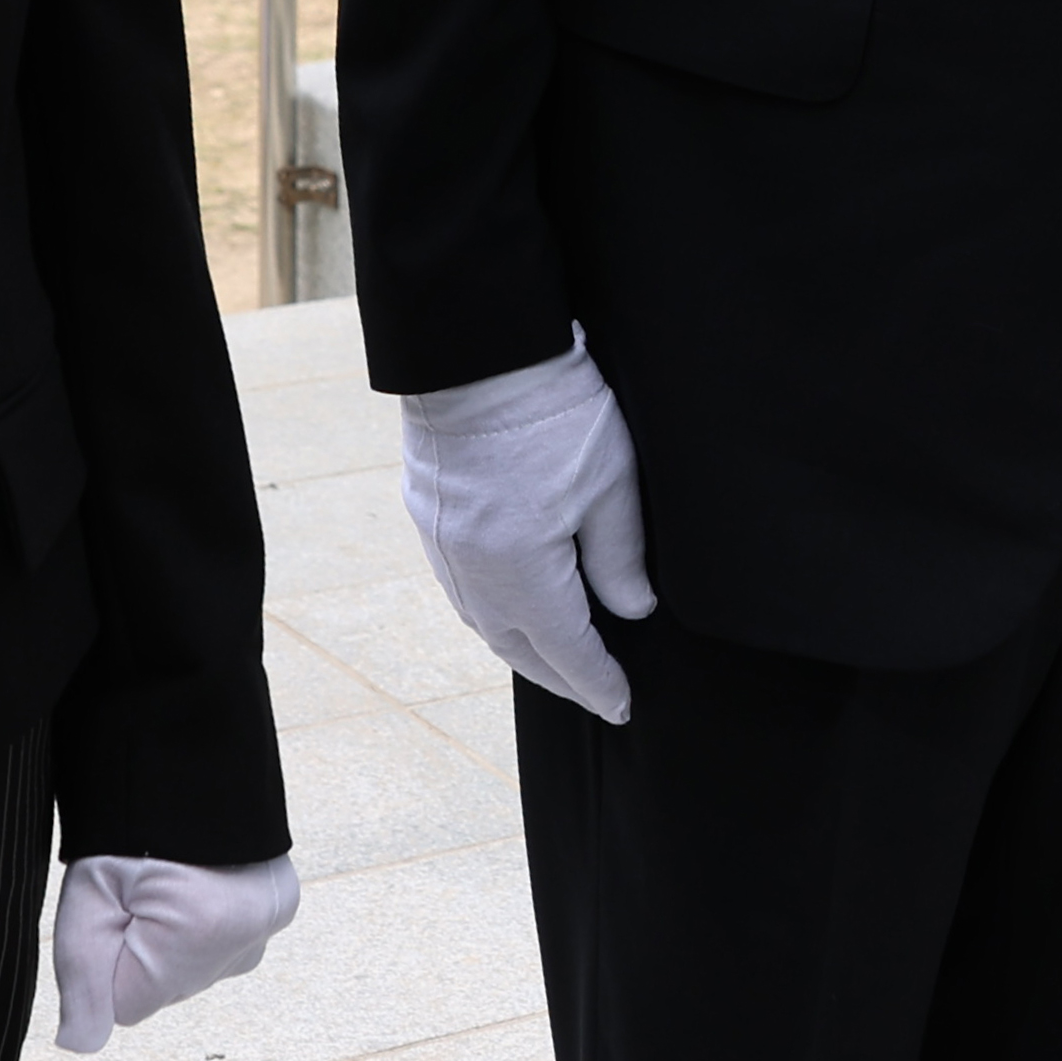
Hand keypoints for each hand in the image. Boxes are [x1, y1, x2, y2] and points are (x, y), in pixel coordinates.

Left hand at [51, 852, 301, 1052]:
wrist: (185, 759)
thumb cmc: (123, 827)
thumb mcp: (86, 899)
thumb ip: (80, 983)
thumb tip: (78, 1046)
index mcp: (199, 937)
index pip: (127, 1005)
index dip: (106, 962)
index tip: (111, 911)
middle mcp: (246, 941)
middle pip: (166, 987)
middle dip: (144, 951)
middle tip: (137, 888)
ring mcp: (269, 926)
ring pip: (196, 968)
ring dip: (176, 938)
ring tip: (170, 878)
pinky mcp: (281, 907)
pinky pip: (227, 943)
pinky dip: (208, 922)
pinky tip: (200, 883)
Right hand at [399, 341, 656, 721]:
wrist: (476, 354)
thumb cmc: (551, 413)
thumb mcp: (610, 483)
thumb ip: (621, 556)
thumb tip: (632, 610)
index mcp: (521, 572)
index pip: (566, 650)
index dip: (596, 682)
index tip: (621, 705)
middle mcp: (472, 573)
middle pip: (518, 648)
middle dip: (559, 676)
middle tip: (594, 692)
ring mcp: (443, 547)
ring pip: (484, 621)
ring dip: (522, 646)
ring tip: (557, 657)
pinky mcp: (429, 519)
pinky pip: (464, 587)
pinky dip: (494, 609)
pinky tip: (514, 604)